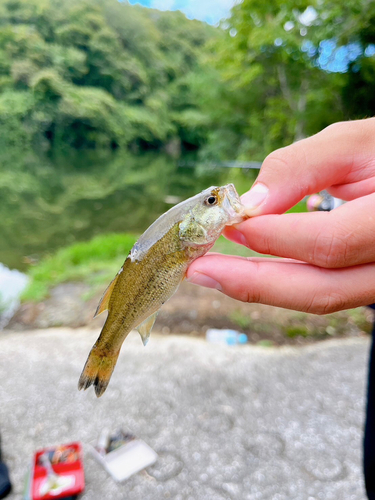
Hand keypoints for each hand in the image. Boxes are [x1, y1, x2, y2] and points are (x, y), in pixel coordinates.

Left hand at [187, 118, 374, 312]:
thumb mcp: (353, 143)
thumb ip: (301, 167)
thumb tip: (250, 204)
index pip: (332, 242)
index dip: (277, 237)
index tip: (233, 225)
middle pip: (323, 290)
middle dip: (254, 283)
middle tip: (199, 270)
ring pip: (322, 296)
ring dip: (262, 287)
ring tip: (213, 271)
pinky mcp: (366, 281)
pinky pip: (323, 287)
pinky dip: (282, 279)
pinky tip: (249, 266)